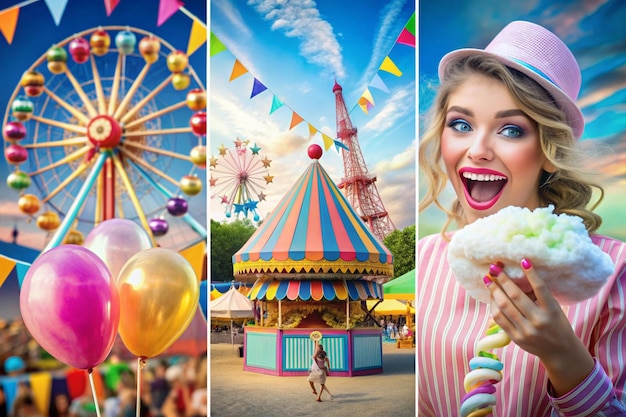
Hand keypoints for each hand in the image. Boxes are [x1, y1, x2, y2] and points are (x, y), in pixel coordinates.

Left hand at [485, 258, 593, 394]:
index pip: (540, 289)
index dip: (531, 274)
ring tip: (488, 279)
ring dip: (494, 290)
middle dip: (503, 279)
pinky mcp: (516, 338)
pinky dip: (493, 305)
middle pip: (516, 296)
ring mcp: (526, 330)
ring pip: (504, 306)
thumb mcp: (555, 309)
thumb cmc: (558, 326)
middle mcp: (538, 321)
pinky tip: (491, 296)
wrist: (560, 353)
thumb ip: (540, 297)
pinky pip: (499, 319)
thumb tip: (519, 278)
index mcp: (552, 311)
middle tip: (494, 267)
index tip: (523, 261)